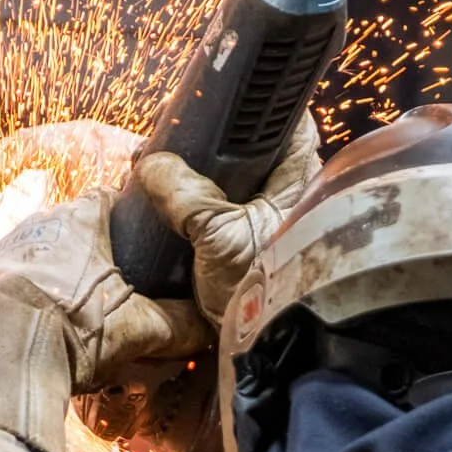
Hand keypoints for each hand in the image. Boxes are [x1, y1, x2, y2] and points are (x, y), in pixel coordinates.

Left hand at [0, 187, 205, 390]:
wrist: (1, 352)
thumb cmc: (75, 325)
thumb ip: (178, 325)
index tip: (142, 242)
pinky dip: (32, 300)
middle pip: (76, 230)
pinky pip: (16, 283)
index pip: (110, 197)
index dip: (128, 216)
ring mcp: (8, 249)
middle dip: (94, 256)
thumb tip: (209, 329)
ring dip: (60, 279)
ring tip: (79, 318)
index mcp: (84, 219)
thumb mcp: (139, 328)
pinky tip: (45, 330)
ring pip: (45, 257)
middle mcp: (42, 222)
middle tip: (116, 292)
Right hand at [131, 109, 320, 328]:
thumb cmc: (261, 292)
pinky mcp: (249, 252)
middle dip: (216, 146)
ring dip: (201, 180)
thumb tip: (150, 163)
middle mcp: (292, 200)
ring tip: (162, 170)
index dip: (259, 108)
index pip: (291, 125)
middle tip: (176, 136)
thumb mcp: (219, 236)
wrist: (267, 354)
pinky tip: (168, 210)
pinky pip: (221, 217)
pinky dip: (196, 211)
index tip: (221, 97)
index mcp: (301, 184)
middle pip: (256, 153)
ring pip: (236, 186)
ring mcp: (271, 227)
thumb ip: (184, 194)